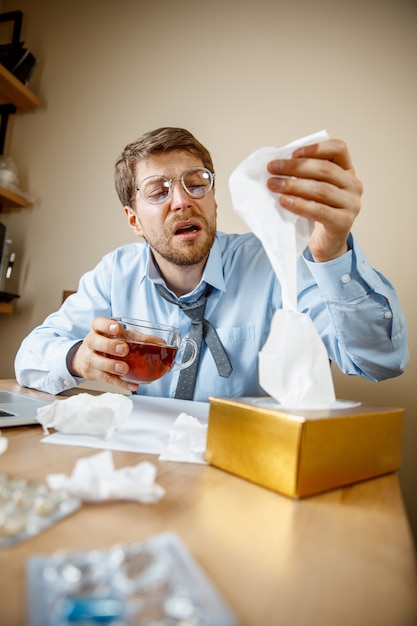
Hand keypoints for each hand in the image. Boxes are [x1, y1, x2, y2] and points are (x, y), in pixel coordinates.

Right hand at [69, 317, 138, 392]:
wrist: (87, 358)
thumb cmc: (109, 343)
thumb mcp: (122, 337)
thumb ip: (139, 338)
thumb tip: (161, 343)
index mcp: (99, 330)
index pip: (97, 323)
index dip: (105, 325)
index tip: (117, 328)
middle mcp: (91, 342)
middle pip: (94, 341)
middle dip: (109, 345)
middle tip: (124, 349)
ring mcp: (90, 358)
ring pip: (95, 361)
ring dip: (111, 365)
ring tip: (124, 369)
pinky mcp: (93, 373)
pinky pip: (105, 378)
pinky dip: (120, 383)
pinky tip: (132, 385)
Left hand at [266, 139, 362, 261]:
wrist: (327, 243)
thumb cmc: (317, 211)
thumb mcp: (314, 188)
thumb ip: (306, 175)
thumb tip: (279, 165)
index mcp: (347, 171)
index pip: (338, 149)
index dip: (315, 148)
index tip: (292, 153)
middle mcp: (353, 185)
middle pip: (325, 169)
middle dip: (294, 167)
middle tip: (272, 169)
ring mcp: (351, 204)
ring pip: (321, 189)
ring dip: (293, 185)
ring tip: (273, 185)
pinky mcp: (344, 222)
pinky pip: (319, 210)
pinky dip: (299, 205)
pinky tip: (284, 201)